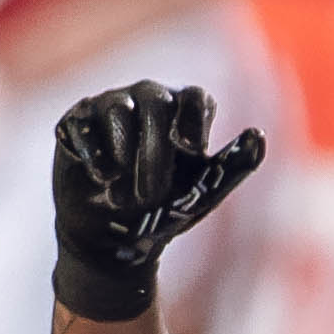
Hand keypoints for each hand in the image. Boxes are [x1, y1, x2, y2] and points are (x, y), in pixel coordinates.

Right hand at [52, 81, 265, 321]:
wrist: (116, 237)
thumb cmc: (167, 207)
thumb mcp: (205, 191)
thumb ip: (235, 164)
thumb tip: (258, 136)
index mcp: (183, 109)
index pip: (194, 96)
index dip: (194, 119)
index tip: (193, 150)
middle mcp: (147, 98)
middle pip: (156, 102)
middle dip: (155, 151)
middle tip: (152, 195)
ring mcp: (108, 106)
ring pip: (117, 109)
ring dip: (125, 153)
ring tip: (124, 192)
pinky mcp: (75, 124)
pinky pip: (82, 126)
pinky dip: (94, 153)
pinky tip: (103, 177)